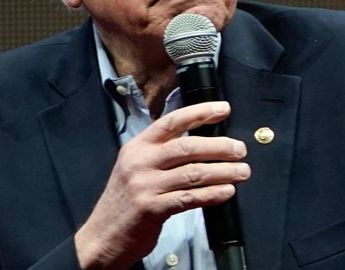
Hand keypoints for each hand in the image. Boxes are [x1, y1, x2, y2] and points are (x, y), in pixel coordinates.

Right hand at [74, 101, 248, 268]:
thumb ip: (163, 152)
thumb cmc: (127, 200)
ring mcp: (145, 186)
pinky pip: (190, 198)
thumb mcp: (137, 167)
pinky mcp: (151, 209)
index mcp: (138, 146)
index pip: (172, 121)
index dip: (200, 112)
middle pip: (188, 146)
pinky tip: (227, 192)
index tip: (224, 108)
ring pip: (193, 173)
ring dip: (224, 172)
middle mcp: (140, 162)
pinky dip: (213, 194)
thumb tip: (205, 143)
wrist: (102, 236)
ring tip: (242, 171)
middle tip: (240, 149)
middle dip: (220, 146)